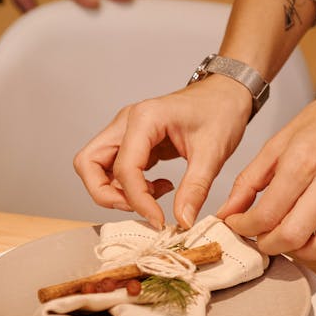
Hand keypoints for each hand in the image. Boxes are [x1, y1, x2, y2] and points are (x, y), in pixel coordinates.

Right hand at [74, 77, 250, 228]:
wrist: (227, 94)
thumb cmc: (220, 111)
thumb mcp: (213, 153)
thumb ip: (195, 189)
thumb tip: (182, 221)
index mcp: (145, 118)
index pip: (124, 167)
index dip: (137, 199)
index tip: (158, 219)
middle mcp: (126, 122)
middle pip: (89, 163)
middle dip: (105, 193)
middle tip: (136, 208)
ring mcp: (125, 130)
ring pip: (94, 166)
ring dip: (114, 190)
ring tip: (151, 197)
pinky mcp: (131, 141)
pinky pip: (113, 167)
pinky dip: (128, 185)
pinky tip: (158, 186)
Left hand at [218, 87, 315, 259]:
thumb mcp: (277, 143)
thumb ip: (248, 180)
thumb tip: (227, 212)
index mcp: (302, 161)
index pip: (267, 213)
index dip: (244, 227)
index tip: (237, 225)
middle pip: (293, 235)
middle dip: (268, 245)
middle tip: (261, 237)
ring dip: (302, 252)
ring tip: (291, 238)